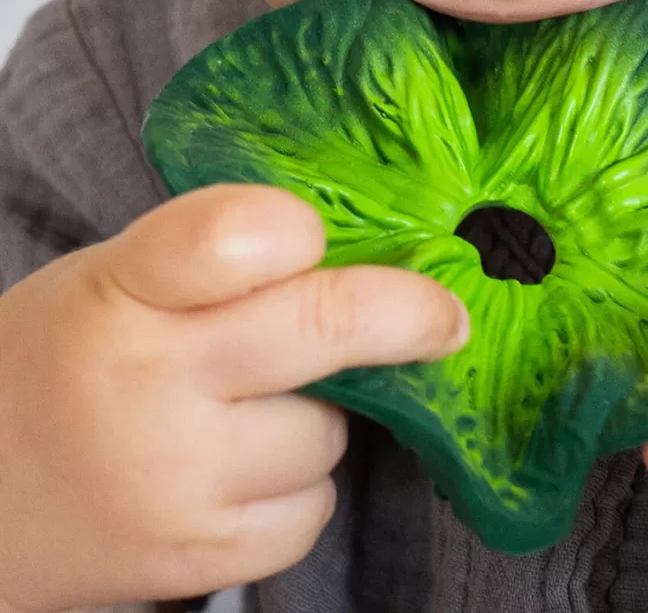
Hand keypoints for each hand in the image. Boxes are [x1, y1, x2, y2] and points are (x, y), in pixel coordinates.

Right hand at [0, 184, 468, 612]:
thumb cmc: (63, 363)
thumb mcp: (113, 280)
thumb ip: (220, 261)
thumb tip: (353, 255)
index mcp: (122, 292)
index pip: (238, 236)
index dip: (301, 229)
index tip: (339, 241)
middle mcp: (151, 386)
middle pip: (327, 325)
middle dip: (408, 315)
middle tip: (446, 319)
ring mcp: (179, 480)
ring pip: (328, 431)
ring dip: (318, 415)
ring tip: (246, 412)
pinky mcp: (199, 556)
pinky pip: (311, 508)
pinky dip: (296, 486)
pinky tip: (238, 471)